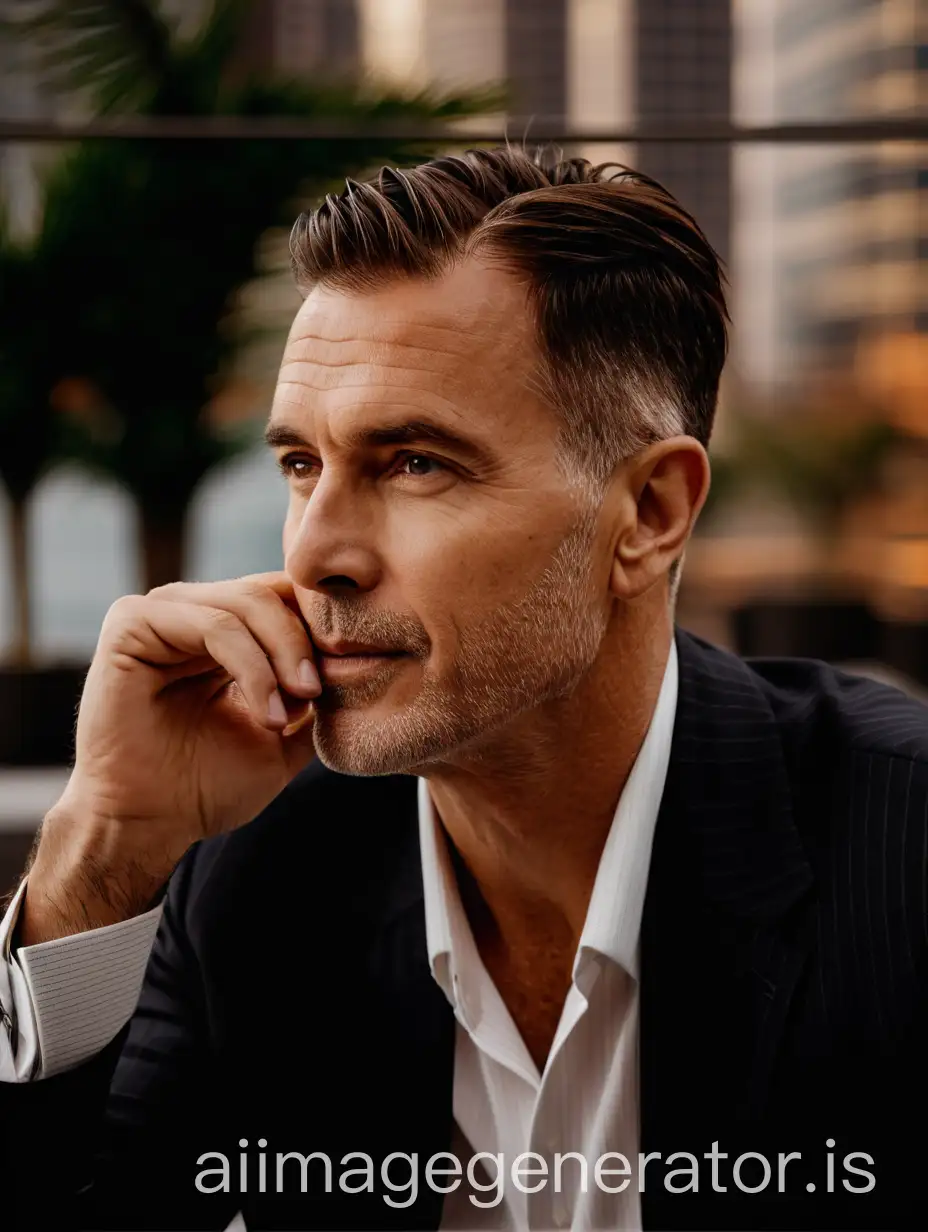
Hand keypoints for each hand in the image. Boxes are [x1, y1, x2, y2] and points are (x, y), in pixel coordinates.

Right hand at [21, 572, 321, 940]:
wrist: (150, 825)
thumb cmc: (209, 785)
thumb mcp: (286, 737)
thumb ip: (317, 696)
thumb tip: (360, 663)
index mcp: (226, 629)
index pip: (286, 594)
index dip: (323, 626)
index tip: (349, 673)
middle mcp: (193, 611)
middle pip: (272, 591)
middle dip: (306, 641)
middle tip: (320, 692)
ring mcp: (161, 612)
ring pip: (247, 604)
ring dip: (282, 656)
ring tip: (297, 707)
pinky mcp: (131, 624)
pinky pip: (211, 624)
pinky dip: (250, 665)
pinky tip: (267, 712)